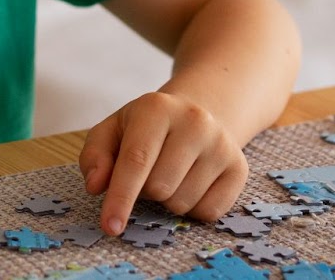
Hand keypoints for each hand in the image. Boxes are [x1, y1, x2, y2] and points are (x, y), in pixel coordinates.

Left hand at [78, 91, 248, 234]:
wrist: (196, 115)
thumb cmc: (145, 130)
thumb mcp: (112, 132)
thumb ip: (95, 156)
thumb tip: (96, 186)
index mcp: (156, 108)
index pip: (136, 161)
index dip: (121, 197)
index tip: (110, 226)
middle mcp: (194, 121)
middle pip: (159, 188)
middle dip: (145, 192)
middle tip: (148, 173)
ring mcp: (221, 144)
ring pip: (183, 203)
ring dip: (168, 201)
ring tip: (170, 174)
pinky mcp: (239, 167)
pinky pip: (209, 213)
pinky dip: (192, 209)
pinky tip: (190, 184)